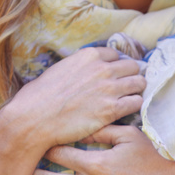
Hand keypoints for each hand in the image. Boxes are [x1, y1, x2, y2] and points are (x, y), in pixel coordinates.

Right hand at [0, 47, 144, 151]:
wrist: (34, 119)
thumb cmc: (38, 97)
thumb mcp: (58, 70)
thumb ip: (77, 68)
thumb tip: (81, 72)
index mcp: (89, 56)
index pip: (115, 54)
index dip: (114, 65)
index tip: (113, 75)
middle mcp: (103, 69)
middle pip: (131, 66)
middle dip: (129, 75)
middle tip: (125, 86)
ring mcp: (110, 89)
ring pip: (139, 82)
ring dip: (135, 89)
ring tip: (129, 97)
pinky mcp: (112, 110)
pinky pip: (137, 102)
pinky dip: (134, 105)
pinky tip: (127, 110)